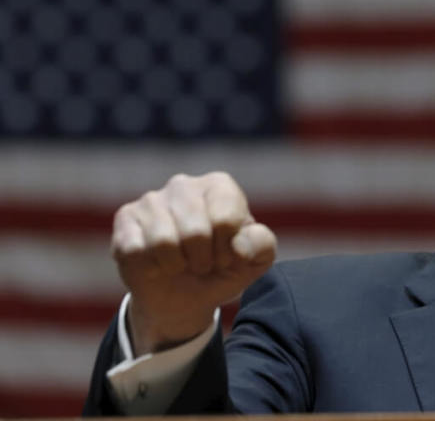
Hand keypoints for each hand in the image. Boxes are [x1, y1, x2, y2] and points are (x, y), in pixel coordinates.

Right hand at [111, 171, 276, 353]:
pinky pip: (135, 249)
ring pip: (164, 241)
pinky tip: (156, 263)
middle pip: (196, 231)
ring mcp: (151, 199)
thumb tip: (240, 244)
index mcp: (220, 186)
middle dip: (203, 260)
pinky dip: (151, 268)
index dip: (228, 250)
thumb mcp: (254, 261)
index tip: (226, 256)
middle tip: (202, 264)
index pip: (226, 220)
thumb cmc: (222, 269)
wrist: (184, 296)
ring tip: (180, 263)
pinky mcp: (125, 219)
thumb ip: (262, 245)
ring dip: (176, 266)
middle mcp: (184, 184)